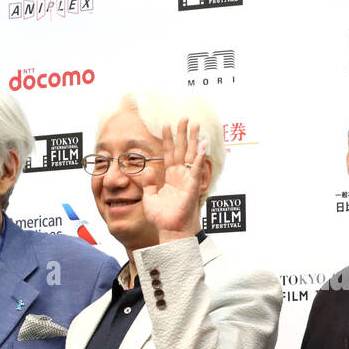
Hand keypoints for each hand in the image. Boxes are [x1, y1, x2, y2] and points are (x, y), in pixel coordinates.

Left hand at [141, 118, 207, 242]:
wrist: (170, 230)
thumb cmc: (162, 218)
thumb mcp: (150, 198)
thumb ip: (148, 183)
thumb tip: (146, 169)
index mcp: (170, 177)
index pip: (168, 154)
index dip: (167, 140)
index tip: (165, 125)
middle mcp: (180, 176)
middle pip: (181, 150)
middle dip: (182, 133)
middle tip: (184, 118)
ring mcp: (187, 179)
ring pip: (191, 155)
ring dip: (193, 139)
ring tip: (196, 125)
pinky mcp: (192, 185)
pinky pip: (196, 168)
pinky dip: (200, 156)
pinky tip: (202, 144)